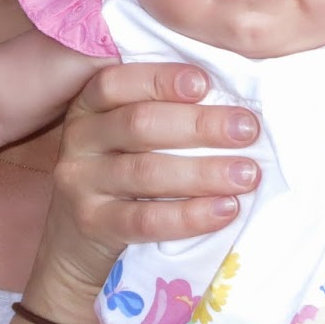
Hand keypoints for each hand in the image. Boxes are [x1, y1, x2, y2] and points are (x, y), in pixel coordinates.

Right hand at [21, 62, 260, 323]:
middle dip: (199, 125)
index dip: (160, 79)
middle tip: (247, 129)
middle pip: (138, 124)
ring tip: (247, 174)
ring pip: (146, 172)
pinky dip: (190, 215)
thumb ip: (161, 112)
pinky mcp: (93, 224)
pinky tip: (225, 210)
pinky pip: (146, 219)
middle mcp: (79, 139)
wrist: (77, 244)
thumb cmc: (121, 176)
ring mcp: (80, 183)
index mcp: (89, 106)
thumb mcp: (125, 137)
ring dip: (203, 172)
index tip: (206, 83)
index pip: (117, 83)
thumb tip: (232, 96)